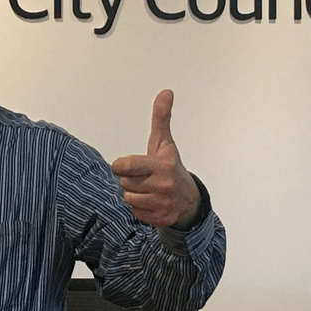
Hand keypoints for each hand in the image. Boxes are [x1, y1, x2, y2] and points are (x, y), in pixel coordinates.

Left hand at [111, 90, 199, 227]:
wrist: (189, 199)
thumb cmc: (170, 167)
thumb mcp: (164, 143)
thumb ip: (161, 118)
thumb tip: (166, 91)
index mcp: (162, 165)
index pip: (124, 166)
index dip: (121, 165)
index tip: (127, 165)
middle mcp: (163, 185)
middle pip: (124, 183)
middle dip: (130, 179)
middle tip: (144, 177)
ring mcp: (162, 203)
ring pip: (127, 197)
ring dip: (133, 193)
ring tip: (148, 189)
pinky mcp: (161, 218)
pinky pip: (134, 212)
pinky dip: (139, 207)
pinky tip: (151, 201)